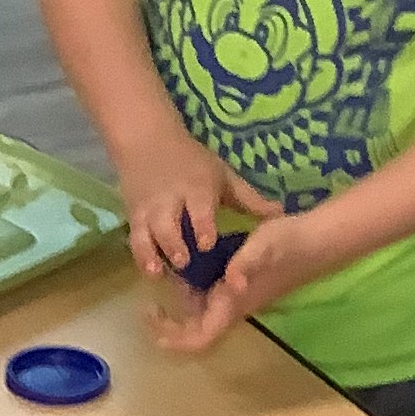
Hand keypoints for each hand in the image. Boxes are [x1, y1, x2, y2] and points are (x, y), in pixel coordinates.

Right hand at [113, 123, 278, 280]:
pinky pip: (135, 238)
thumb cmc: (192, 162)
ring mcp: (148, 209)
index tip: (207, 244)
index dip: (202, 225)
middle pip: (168, 223)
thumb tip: (281, 213)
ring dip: (151, 253)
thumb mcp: (221, 175)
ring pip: (146, 233)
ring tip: (158, 273)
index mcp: (196, 187)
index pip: (198, 207)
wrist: (147, 142)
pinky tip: (148, 271)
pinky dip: (140, 254)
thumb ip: (248, 198)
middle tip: (183, 263)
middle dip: (174, 243)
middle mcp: (169, 200)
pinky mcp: (133, 216)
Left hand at [146, 210, 327, 352]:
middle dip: (168, 325)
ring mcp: (234, 299)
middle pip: (193, 332)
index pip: (199, 339)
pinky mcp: (238, 286)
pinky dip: (190, 288)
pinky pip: (207, 297)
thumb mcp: (264, 245)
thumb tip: (233, 283)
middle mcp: (230, 308)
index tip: (152, 317)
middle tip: (147, 305)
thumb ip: (247, 263)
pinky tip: (182, 265)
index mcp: (232, 305)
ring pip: (198, 313)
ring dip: (177, 305)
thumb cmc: (289, 242)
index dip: (172, 339)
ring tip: (161, 279)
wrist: (317, 239)